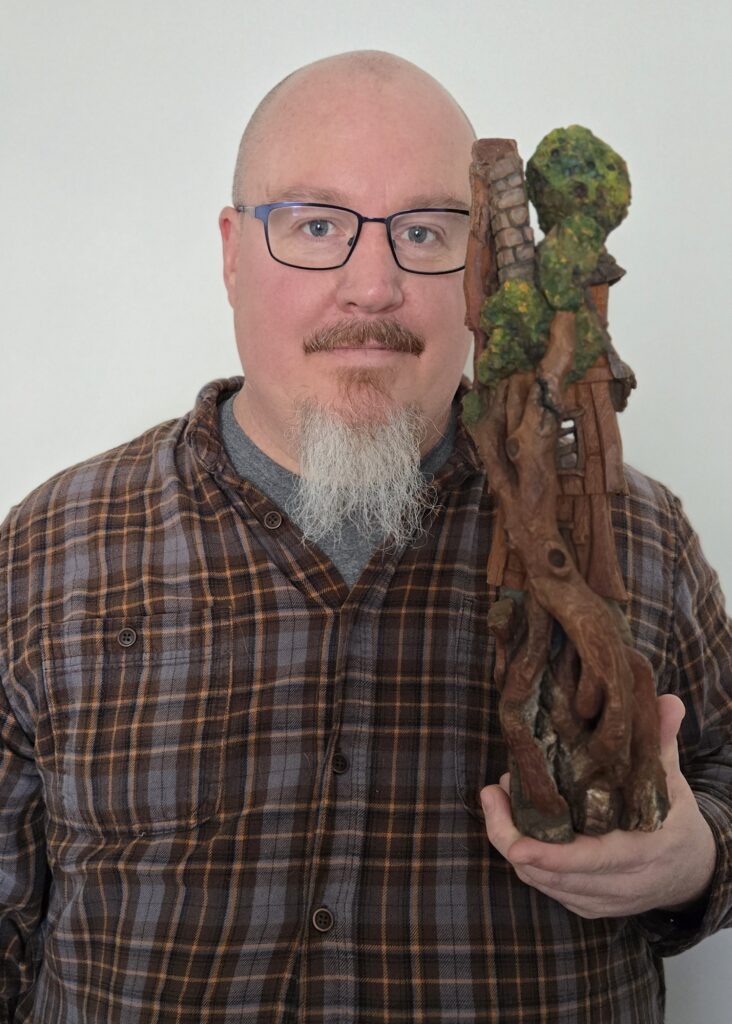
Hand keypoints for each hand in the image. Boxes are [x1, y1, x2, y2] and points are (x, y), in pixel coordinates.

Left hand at [480, 694, 716, 918]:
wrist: (690, 872)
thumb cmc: (675, 819)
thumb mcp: (672, 781)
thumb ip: (662, 743)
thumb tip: (669, 701)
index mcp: (642, 852)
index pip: (592, 860)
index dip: (551, 855)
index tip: (517, 845)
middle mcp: (619, 884)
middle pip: (553, 874)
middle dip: (512, 837)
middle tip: (492, 791)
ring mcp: (600, 899)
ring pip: (542, 882)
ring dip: (512, 841)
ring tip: (497, 796)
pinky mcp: (586, 905)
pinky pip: (545, 886)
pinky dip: (525, 857)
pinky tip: (513, 820)